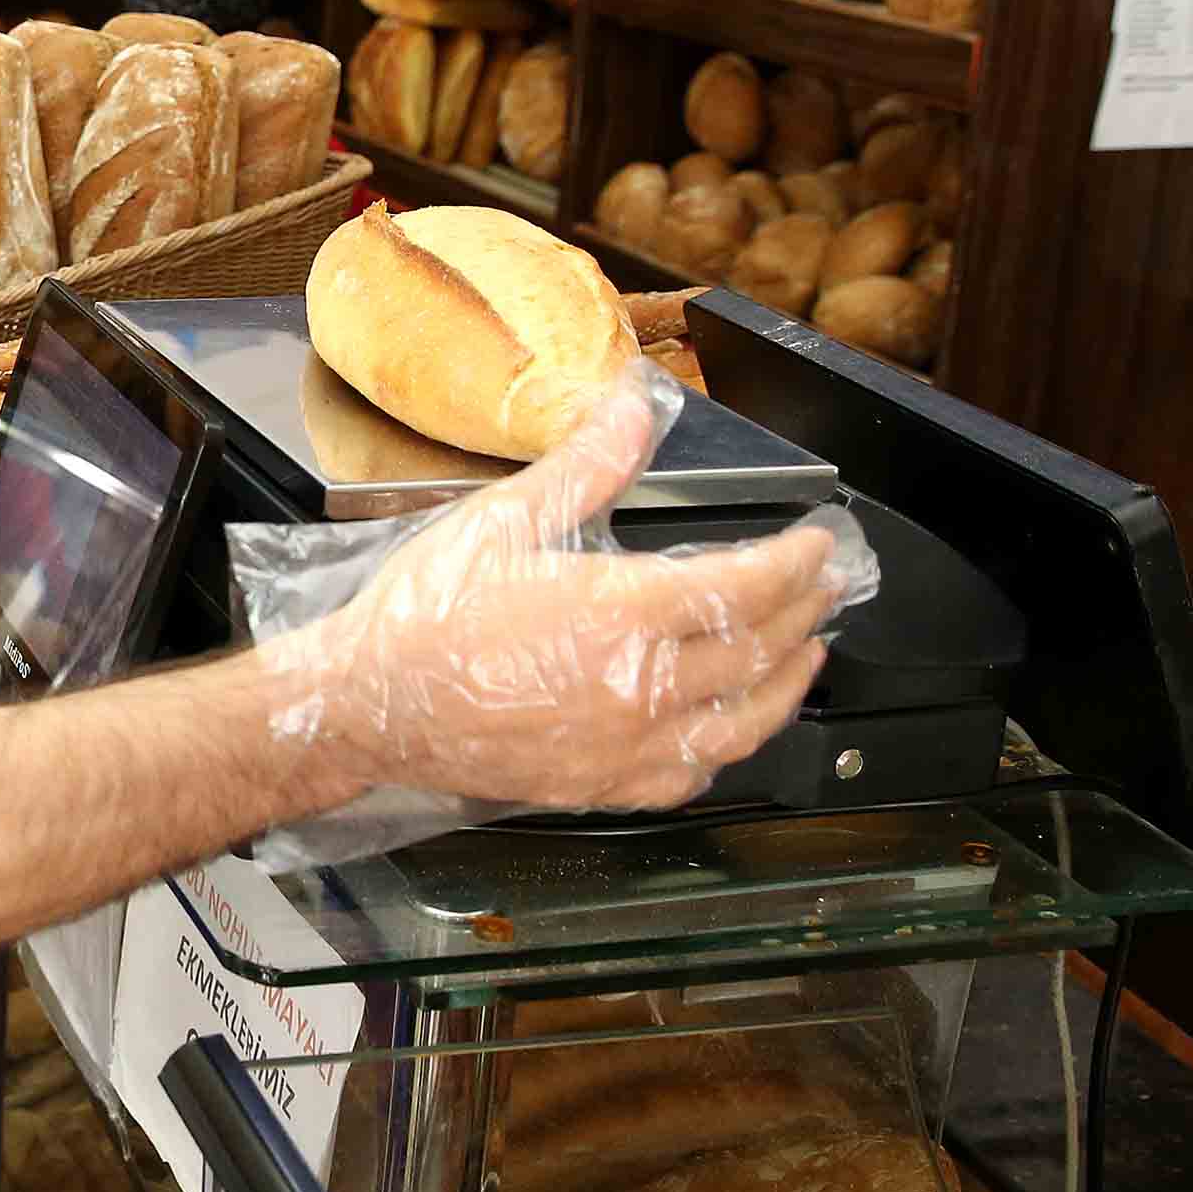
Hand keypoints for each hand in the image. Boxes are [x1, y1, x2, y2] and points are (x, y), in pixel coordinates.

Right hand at [262, 375, 839, 815]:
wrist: (366, 705)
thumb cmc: (423, 615)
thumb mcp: (504, 517)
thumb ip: (587, 463)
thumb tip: (636, 405)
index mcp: (623, 612)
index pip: (747, 585)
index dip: (796, 562)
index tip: (817, 542)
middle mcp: (640, 686)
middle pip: (758, 651)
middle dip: (805, 613)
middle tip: (826, 587)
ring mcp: (624, 746)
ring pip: (742, 722)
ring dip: (788, 684)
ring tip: (809, 655)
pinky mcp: (599, 786)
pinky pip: (690, 774)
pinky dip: (726, 748)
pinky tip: (731, 731)